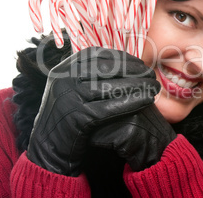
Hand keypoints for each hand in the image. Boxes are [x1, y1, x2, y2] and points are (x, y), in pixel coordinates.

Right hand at [27, 47, 159, 175]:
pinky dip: (132, 102)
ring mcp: (69, 97)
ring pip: (111, 87)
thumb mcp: (70, 87)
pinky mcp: (77, 117)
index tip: (140, 63)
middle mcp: (64, 78)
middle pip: (107, 69)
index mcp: (63, 68)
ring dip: (138, 86)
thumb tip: (119, 59)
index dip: (122, 58)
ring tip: (154, 87)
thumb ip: (88, 73)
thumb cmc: (67, 116)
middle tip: (151, 75)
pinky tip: (147, 100)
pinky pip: (111, 107)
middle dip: (134, 71)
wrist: (47, 148)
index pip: (99, 55)